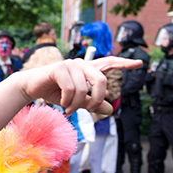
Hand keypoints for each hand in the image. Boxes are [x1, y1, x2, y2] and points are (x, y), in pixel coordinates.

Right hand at [18, 56, 142, 115]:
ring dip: (77, 105)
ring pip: (84, 89)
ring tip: (69, 110)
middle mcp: (82, 64)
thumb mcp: (77, 101)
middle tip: (89, 110)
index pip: (109, 63)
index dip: (124, 63)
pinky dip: (68, 101)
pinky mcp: (59, 68)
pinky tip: (62, 104)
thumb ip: (93, 103)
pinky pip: (71, 89)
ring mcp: (71, 64)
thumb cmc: (55, 91)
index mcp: (88, 70)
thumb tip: (111, 110)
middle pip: (101, 80)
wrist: (32, 87)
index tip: (140, 63)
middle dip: (97, 99)